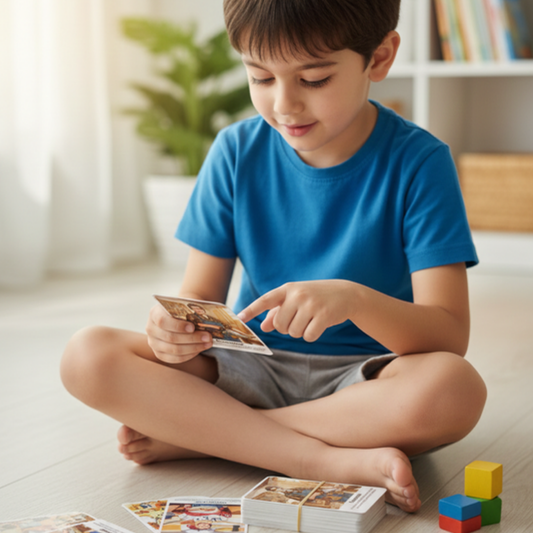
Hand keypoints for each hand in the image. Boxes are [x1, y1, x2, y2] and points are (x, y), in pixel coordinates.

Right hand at [146, 304, 212, 363]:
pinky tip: (200, 349)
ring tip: (208, 343)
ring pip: (174, 350)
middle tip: (208, 337)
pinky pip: (175, 358)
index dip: (178, 326)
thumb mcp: (185, 306)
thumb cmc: (183, 309)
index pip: (162, 321)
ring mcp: (153, 343)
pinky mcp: (159, 354)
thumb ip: (191, 311)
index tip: (193, 327)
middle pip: (170, 338)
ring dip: (194, 347)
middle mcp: (151, 329)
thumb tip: (205, 321)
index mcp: (155, 313)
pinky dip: (189, 354)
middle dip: (192, 338)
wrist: (177, 315)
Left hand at [238, 280, 356, 342]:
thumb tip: (264, 327)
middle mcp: (298, 295)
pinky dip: (312, 335)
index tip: (239, 318)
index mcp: (288, 289)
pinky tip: (319, 324)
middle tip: (299, 319)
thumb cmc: (316, 297)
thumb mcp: (296, 299)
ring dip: (301, 332)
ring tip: (310, 319)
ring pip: (294, 332)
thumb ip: (278, 311)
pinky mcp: (324, 315)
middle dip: (287, 328)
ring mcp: (311, 304)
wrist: (346, 294)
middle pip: (280, 325)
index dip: (251, 310)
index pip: (265, 300)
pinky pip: (308, 336)